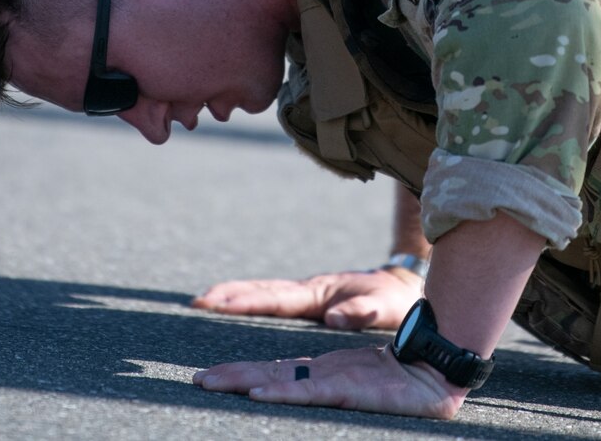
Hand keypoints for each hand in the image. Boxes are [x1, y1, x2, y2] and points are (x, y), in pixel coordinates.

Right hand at [192, 267, 421, 330]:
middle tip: (197, 302)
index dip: (246, 301)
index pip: (276, 299)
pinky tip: (236, 305)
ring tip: (204, 300)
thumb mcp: (384, 307)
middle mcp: (309, 291)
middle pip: (262, 292)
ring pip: (265, 292)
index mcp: (320, 293)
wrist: (404, 284)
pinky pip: (274, 298)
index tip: (217, 304)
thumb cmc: (394, 300)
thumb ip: (362, 312)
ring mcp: (308, 293)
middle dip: (229, 296)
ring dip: (235, 295)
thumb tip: (335, 317)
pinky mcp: (311, 299)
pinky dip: (251, 299)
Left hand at [193, 344, 465, 418]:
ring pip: (277, 379)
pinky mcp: (347, 388)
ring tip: (210, 383)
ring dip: (241, 382)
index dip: (239, 375)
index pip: (273, 373)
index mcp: (321, 372)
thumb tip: (293, 395)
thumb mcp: (355, 388)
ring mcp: (332, 377)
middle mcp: (320, 370)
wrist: (436, 372)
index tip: (208, 378)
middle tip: (195, 380)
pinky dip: (281, 394)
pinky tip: (258, 396)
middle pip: (266, 373)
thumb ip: (328, 390)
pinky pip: (308, 392)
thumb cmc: (400, 385)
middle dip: (228, 377)